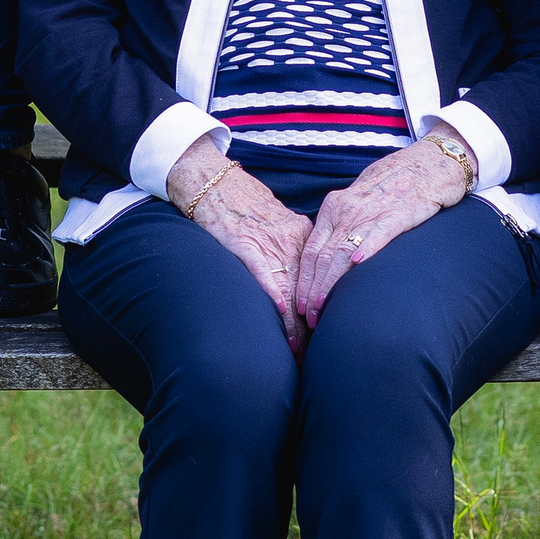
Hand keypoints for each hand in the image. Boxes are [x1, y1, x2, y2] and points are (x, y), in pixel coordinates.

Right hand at [166, 135, 308, 353]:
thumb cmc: (243, 207)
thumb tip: (301, 286)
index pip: (316, 280)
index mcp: (302, 235)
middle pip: (305, 289)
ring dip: (292, 323)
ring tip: (297, 351)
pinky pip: (263, 271)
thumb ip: (290, 251)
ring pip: (288, 287)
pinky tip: (279, 313)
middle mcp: (291, 239)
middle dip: (309, 326)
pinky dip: (273, 293)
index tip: (324, 339)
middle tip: (314, 356)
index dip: (319, 312)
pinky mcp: (244, 241)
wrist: (215, 182)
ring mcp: (269, 240)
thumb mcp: (277, 226)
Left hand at [293, 136, 470, 327]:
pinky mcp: (397, 214)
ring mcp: (369, 212)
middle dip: (310, 290)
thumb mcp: (357, 203)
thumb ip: (341, 227)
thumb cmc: (392, 187)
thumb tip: (327, 259)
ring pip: (340, 252)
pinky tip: (355, 269)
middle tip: (305, 318)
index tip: (297, 305)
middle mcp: (345, 210)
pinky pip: (376, 235)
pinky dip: (364, 252)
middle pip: (320, 256)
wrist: (426, 164)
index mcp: (333, 207)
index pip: (310, 250)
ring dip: (328, 285)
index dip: (302, 280)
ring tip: (320, 309)